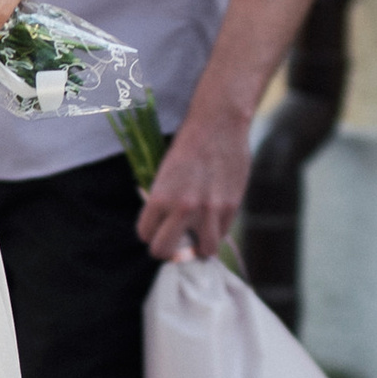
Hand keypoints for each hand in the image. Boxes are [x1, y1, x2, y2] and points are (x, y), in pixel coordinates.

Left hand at [136, 97, 249, 260]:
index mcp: (159, 198)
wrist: (218, 125)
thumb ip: (162, 202)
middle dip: (168, 251)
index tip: (156, 228)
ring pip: (203, 251)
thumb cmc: (187, 146)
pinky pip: (222, 233)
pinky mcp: (231, 207)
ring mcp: (209, 210)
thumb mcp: (164, 173)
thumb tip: (163, 226)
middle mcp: (183, 208)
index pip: (145, 235)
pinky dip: (216, 229)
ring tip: (198, 233)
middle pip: (165, 252)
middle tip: (173, 243)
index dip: (150, 233)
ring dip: (199, 245)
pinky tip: (213, 215)